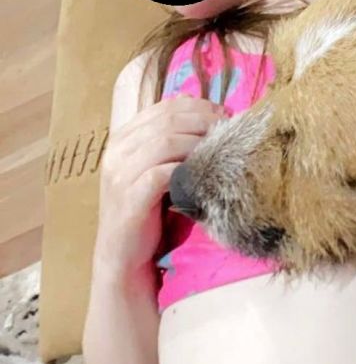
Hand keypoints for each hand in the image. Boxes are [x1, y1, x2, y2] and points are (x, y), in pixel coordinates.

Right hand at [94, 96, 225, 273]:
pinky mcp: (129, 197)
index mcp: (124, 137)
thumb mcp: (159, 170)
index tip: (226, 116)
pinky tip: (205, 176)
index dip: (200, 107)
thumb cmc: (149, 211)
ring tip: (221, 153)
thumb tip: (214, 120)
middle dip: (205, 122)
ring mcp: (120, 173)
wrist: (123, 255)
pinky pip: (162, 173)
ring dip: (199, 144)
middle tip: (229, 132)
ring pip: (166, 142)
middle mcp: (117, 149)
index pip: (166, 107)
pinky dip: (187, 170)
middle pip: (169, 120)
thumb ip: (175, 145)